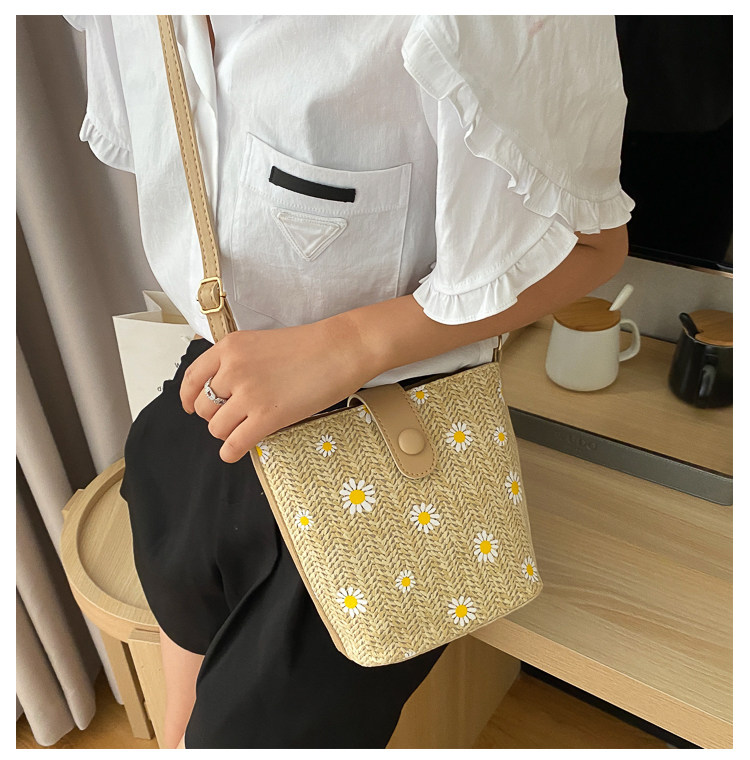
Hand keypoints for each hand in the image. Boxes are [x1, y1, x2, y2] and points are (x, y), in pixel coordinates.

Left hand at [179, 318, 372, 463]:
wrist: (340, 350)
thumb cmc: (310, 347)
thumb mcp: (261, 343)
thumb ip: (238, 362)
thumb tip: (222, 389)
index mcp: (230, 348)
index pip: (192, 377)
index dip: (188, 397)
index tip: (190, 406)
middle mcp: (233, 369)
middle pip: (203, 406)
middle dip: (214, 415)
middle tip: (233, 417)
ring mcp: (249, 394)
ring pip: (216, 427)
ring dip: (227, 432)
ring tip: (243, 429)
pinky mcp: (267, 417)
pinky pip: (234, 444)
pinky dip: (231, 452)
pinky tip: (236, 451)